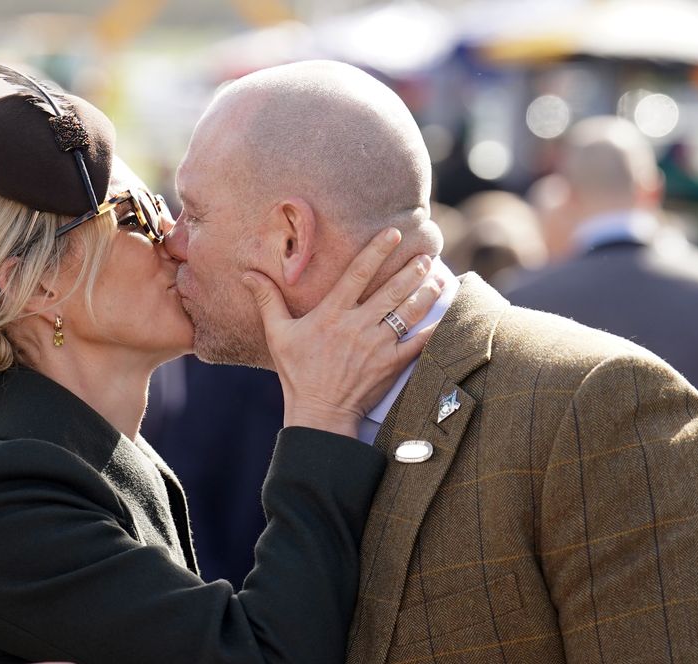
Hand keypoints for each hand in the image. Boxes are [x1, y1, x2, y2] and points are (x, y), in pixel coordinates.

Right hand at [242, 228, 442, 437]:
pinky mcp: (391, 365)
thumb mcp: (278, 335)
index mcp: (331, 314)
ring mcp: (377, 346)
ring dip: (425, 293)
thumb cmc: (297, 373)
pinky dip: (435, 329)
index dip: (377, 251)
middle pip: (391, 290)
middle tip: (425, 255)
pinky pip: (419, 344)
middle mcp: (357, 326)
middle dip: (411, 270)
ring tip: (437, 278)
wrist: (319, 413)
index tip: (393, 234)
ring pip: (408, 312)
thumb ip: (268, 301)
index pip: (357, 274)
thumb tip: (249, 274)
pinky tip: (448, 315)